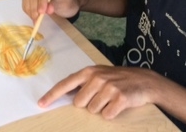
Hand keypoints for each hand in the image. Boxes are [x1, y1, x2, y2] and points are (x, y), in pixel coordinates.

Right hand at [22, 0, 78, 21]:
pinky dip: (28, 11)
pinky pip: (25, 3)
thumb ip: (54, 5)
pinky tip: (33, 17)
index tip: (42, 12)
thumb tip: (47, 10)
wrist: (66, 5)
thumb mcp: (64, 4)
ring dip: (30, 11)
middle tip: (38, 19)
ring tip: (36, 20)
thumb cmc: (66, 3)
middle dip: (34, 8)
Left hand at [38, 65, 157, 119]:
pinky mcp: (120, 98)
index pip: (65, 84)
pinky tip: (118, 105)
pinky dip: (111, 113)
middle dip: (88, 104)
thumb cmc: (117, 79)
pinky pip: (107, 115)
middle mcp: (97, 78)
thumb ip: (82, 83)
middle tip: (102, 97)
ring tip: (111, 99)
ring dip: (101, 109)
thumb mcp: (99, 75)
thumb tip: (64, 95)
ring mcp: (109, 87)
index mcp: (88, 72)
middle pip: (79, 103)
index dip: (52, 95)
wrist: (144, 81)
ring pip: (93, 110)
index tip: (41, 104)